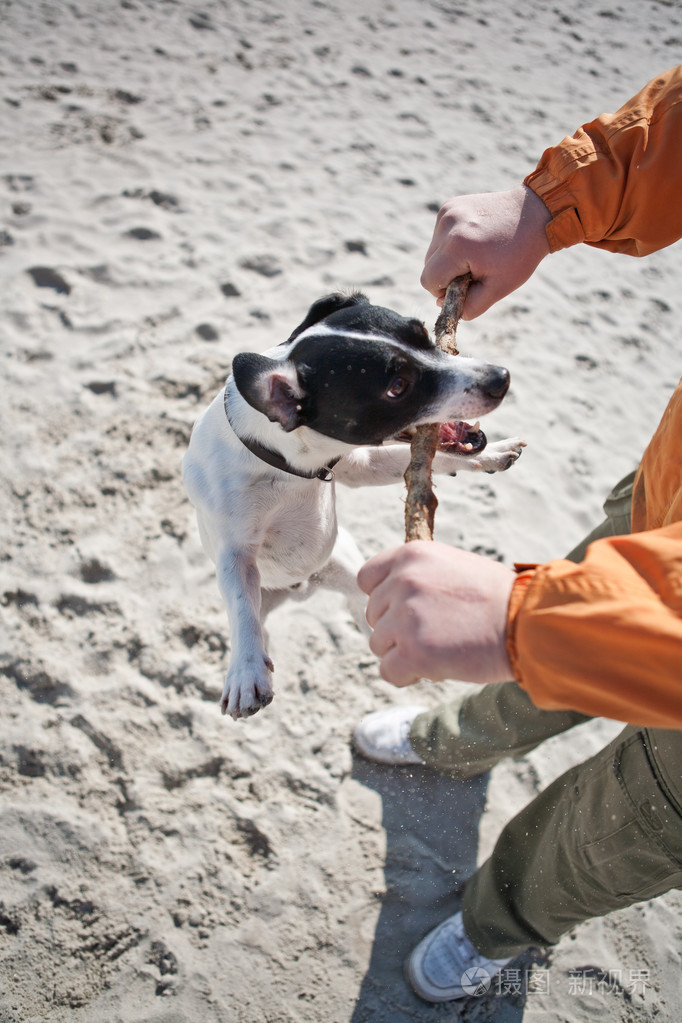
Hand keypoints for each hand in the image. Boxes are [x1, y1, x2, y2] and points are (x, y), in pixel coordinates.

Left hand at [357, 541, 514, 686]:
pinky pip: (388, 671)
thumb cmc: (499, 598)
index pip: (367, 578)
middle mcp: (403, 581)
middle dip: (397, 628)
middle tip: (435, 633)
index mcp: (412, 555)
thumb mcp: (454, 567)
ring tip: (440, 649)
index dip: (383, 598)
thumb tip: (390, 599)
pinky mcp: (412, 652)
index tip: (403, 610)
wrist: (528, 623)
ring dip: (403, 652)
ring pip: (379, 644)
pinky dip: (406, 676)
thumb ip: (419, 577)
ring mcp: (405, 617)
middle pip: (373, 615)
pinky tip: (435, 668)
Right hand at [421, 185, 550, 318]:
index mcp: (457, 246)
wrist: (534, 214)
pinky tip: (474, 240)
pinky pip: (440, 236)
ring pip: (433, 251)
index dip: (444, 290)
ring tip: (477, 253)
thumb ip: (469, 305)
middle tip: (475, 269)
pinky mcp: (449, 205)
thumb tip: (441, 304)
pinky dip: (452, 244)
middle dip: (447, 274)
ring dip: (449, 259)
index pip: (429, 281)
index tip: (465, 285)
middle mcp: (447, 225)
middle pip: (429, 266)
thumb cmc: (519, 254)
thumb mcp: (498, 288)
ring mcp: (447, 212)